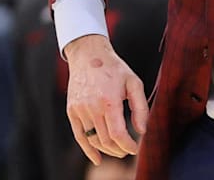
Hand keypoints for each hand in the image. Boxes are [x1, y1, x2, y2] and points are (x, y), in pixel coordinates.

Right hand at [64, 34, 148, 164]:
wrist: (88, 55)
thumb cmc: (114, 68)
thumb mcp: (134, 82)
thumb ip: (140, 107)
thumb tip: (142, 131)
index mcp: (109, 100)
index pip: (117, 134)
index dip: (128, 145)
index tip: (135, 148)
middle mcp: (92, 107)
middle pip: (106, 140)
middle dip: (119, 149)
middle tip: (128, 149)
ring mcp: (80, 109)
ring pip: (93, 140)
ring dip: (107, 150)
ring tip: (117, 150)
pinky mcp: (71, 110)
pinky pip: (79, 135)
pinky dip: (88, 150)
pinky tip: (97, 158)